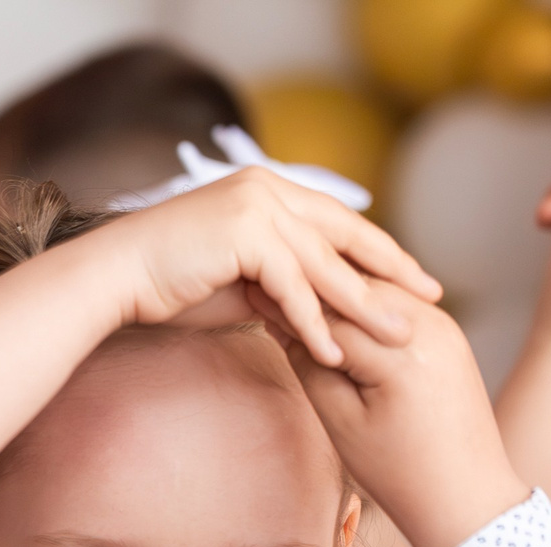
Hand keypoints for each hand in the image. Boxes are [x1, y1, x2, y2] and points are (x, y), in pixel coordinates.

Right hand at [111, 168, 442, 368]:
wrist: (117, 279)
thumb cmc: (173, 286)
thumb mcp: (243, 285)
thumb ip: (283, 288)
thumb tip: (315, 313)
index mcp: (272, 192)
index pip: (340, 222)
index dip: (381, 253)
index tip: (415, 281)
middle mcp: (269, 189)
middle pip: (347, 234)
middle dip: (393, 270)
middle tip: (432, 297)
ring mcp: (256, 205)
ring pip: (325, 263)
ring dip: (364, 305)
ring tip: (400, 336)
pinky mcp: (243, 232)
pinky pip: (291, 285)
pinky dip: (314, 323)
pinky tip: (335, 354)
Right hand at [288, 283, 529, 546]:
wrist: (468, 495)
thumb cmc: (400, 473)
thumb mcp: (344, 425)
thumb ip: (311, 368)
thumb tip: (284, 325)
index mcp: (402, 357)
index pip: (330, 318)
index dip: (288, 307)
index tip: (251, 296)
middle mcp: (430, 330)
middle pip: (356, 293)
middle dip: (313, 289)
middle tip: (268, 286)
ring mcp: (446, 326)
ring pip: (379, 291)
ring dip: (340, 291)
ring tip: (299, 295)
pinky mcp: (450, 333)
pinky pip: (400, 305)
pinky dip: (367, 304)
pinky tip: (338, 309)